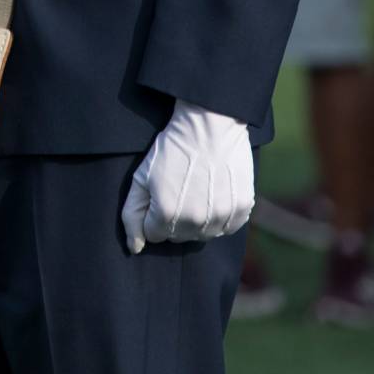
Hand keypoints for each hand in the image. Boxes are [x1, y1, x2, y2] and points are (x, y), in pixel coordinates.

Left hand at [121, 102, 254, 252]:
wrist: (210, 125)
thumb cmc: (172, 148)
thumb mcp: (142, 177)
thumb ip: (132, 215)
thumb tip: (136, 248)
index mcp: (166, 214)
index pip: (154, 234)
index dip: (154, 214)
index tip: (160, 193)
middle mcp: (195, 221)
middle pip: (178, 236)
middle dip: (173, 219)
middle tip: (178, 190)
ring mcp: (220, 216)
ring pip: (203, 235)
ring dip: (197, 220)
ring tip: (196, 192)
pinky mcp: (241, 209)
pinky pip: (226, 228)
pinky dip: (219, 217)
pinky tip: (214, 196)